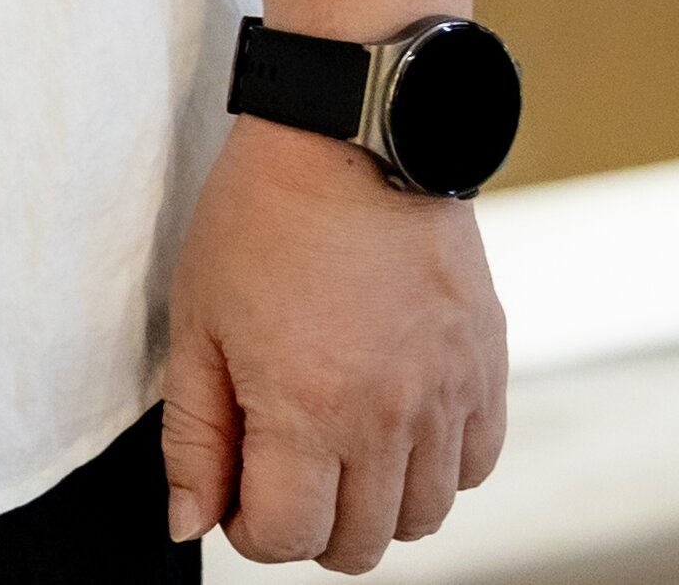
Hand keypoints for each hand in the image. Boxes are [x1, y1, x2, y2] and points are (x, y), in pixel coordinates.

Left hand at [162, 116, 508, 566]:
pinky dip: (436, 469)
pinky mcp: (487, 371)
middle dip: (308, 526)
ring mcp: (449, 398)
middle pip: (359, 546)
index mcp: (308, 409)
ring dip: (375, 504)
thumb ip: (195, 435)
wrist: (353, 135)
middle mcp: (389, 418)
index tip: (235, 486)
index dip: (248, 527)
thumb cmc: (260, 218)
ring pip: (424, 519)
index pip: (287, 538)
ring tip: (336, 444)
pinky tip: (393, 421)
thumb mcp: (198, 322)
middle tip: (280, 467)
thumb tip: (191, 521)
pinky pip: (474, 469)